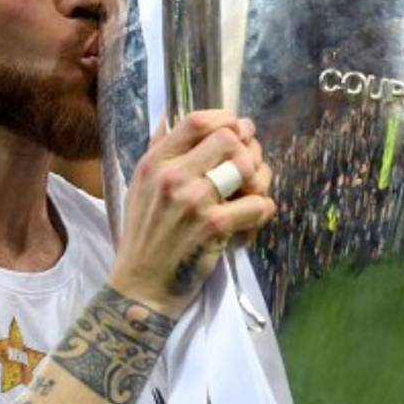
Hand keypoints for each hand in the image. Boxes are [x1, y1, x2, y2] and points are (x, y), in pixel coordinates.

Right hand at [108, 109, 275, 318]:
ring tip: (252, 197)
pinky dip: (262, 213)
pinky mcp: (213, 227)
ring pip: (248, 169)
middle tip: (249, 171)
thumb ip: (158, 151)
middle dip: (248, 152)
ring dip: (260, 182)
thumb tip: (171, 116)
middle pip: (229, 140)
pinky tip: (250, 223)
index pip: (197, 121)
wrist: (140, 288)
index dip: (226, 120)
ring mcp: (194, 201)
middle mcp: (172, 176)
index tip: (238, 131)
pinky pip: (258, 205)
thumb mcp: (140, 186)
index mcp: (154, 162)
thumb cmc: (143, 237)